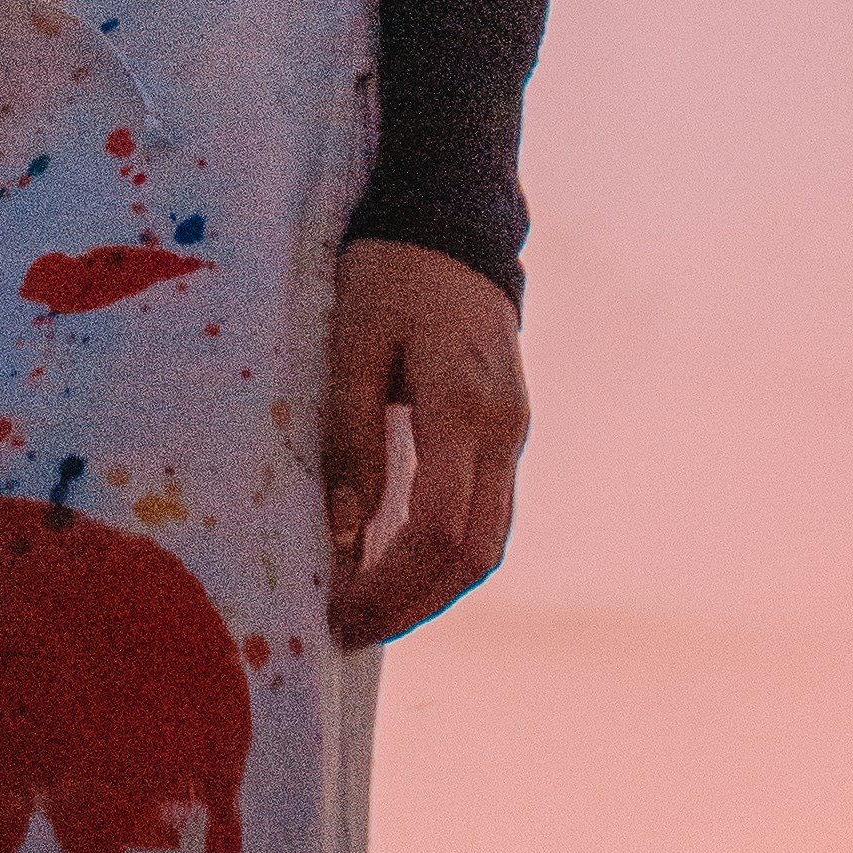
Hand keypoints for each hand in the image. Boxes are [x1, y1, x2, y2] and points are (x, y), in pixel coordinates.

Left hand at [321, 237, 527, 646]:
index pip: (440, 528)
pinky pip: (486, 515)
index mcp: (462, 405)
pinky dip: (446, 555)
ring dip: (432, 589)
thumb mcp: (353, 341)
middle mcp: (502, 430)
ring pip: (488, 543)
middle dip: (413, 605)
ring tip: (370, 611)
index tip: (340, 610)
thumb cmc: (391, 274)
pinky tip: (400, 565)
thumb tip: (345, 532)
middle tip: (349, 629)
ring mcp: (512, 432)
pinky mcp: (507, 431)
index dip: (391, 584)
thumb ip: (351, 435)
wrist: (451, 223)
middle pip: (473, 554)